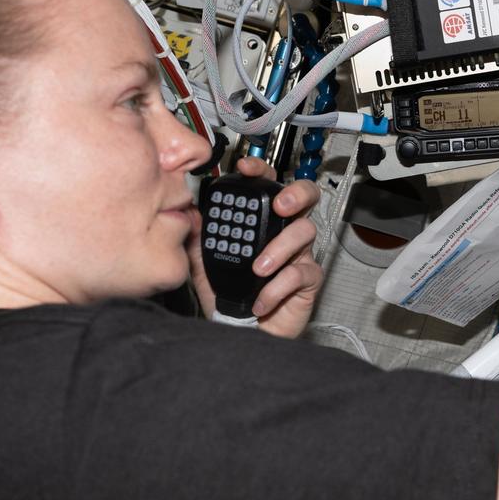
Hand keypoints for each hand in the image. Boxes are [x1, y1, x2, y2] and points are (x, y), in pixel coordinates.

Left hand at [187, 158, 323, 337]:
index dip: (260, 170)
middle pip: (306, 196)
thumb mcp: (205, 265)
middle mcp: (284, 231)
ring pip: (305, 232)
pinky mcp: (308, 280)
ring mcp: (299, 254)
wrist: (240, 331)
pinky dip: (277, 287)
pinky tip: (260, 300)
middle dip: (296, 194)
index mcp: (261, 220)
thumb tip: (190, 214)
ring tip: (259, 268)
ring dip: (280, 248)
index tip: (244, 168)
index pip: (267, 184)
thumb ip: (199, 239)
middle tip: (279, 205)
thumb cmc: (228, 295)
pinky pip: (301, 274)